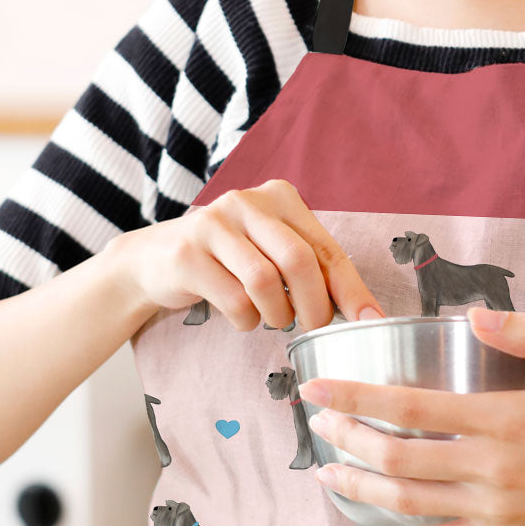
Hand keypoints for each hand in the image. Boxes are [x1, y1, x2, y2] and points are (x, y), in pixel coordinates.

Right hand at [105, 179, 385, 331]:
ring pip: (265, 282)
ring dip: (277, 315)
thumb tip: (365, 312)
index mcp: (279, 197)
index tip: (371, 320)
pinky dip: (246, 320)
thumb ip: (312, 268)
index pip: (326, 248)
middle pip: (299, 261)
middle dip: (314, 306)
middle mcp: (247, 202)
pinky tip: (243, 318)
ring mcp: (213, 224)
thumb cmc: (229, 261)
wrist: (154, 260)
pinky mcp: (187, 254)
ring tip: (274, 320)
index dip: (351, 289)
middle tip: (313, 328)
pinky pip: (234, 300)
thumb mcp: (272, 251)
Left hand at [299, 306, 524, 525]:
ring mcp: (494, 511)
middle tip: (315, 421)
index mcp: (508, 420)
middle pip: (396, 456)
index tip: (316, 386)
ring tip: (323, 470)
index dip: (356, 396)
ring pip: (405, 502)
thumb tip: (474, 315)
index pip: (411, 406)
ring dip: (357, 486)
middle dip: (346, 437)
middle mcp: (492, 469)